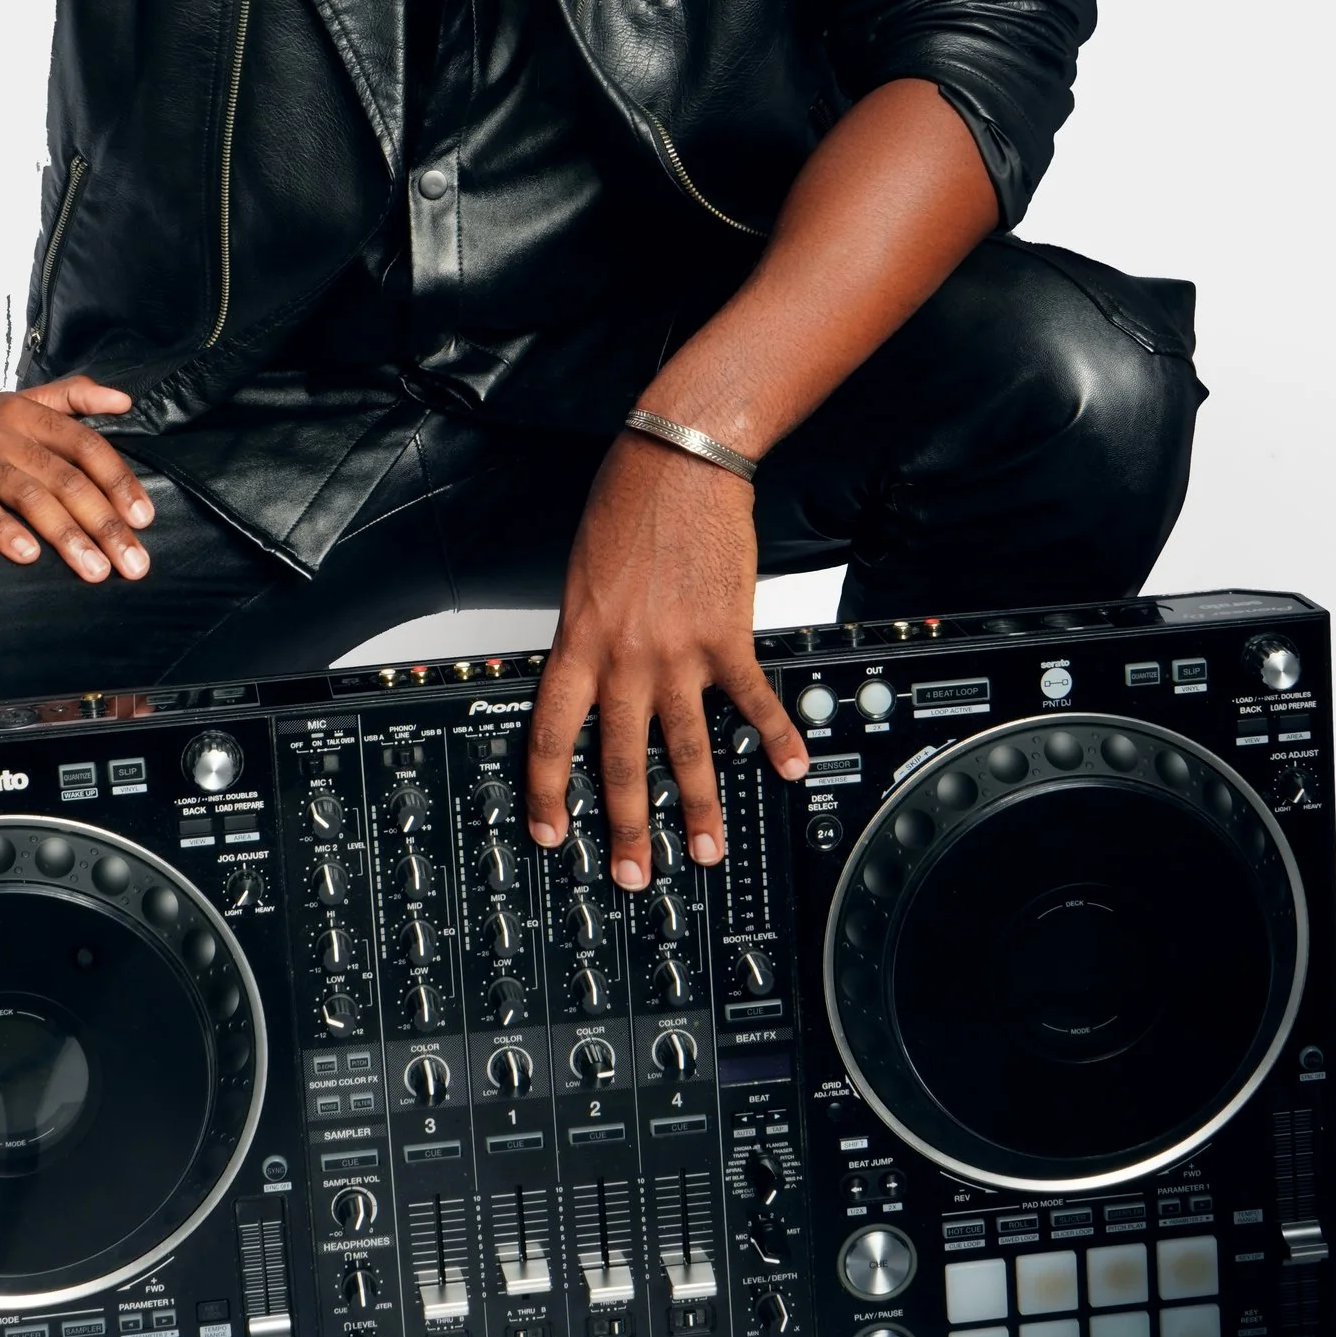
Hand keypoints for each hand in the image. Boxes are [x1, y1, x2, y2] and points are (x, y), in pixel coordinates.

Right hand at [0, 376, 155, 583]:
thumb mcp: (20, 403)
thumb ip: (72, 397)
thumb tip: (125, 400)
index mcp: (29, 413)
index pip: (85, 445)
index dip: (118, 481)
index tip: (144, 518)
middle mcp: (4, 431)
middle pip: (66, 478)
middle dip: (105, 523)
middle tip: (132, 562)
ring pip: (29, 496)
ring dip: (67, 535)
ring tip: (95, 569)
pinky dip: (4, 530)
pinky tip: (27, 556)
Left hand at [525, 433, 808, 882]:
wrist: (679, 461)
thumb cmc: (628, 504)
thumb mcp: (583, 576)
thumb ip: (586, 636)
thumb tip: (588, 679)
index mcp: (577, 640)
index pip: (549, 733)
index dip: (545, 790)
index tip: (548, 833)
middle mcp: (623, 655)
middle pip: (617, 759)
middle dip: (626, 826)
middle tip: (634, 874)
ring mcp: (676, 651)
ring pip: (683, 747)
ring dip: (696, 805)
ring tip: (706, 848)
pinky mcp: (727, 636)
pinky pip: (753, 699)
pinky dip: (775, 736)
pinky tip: (790, 766)